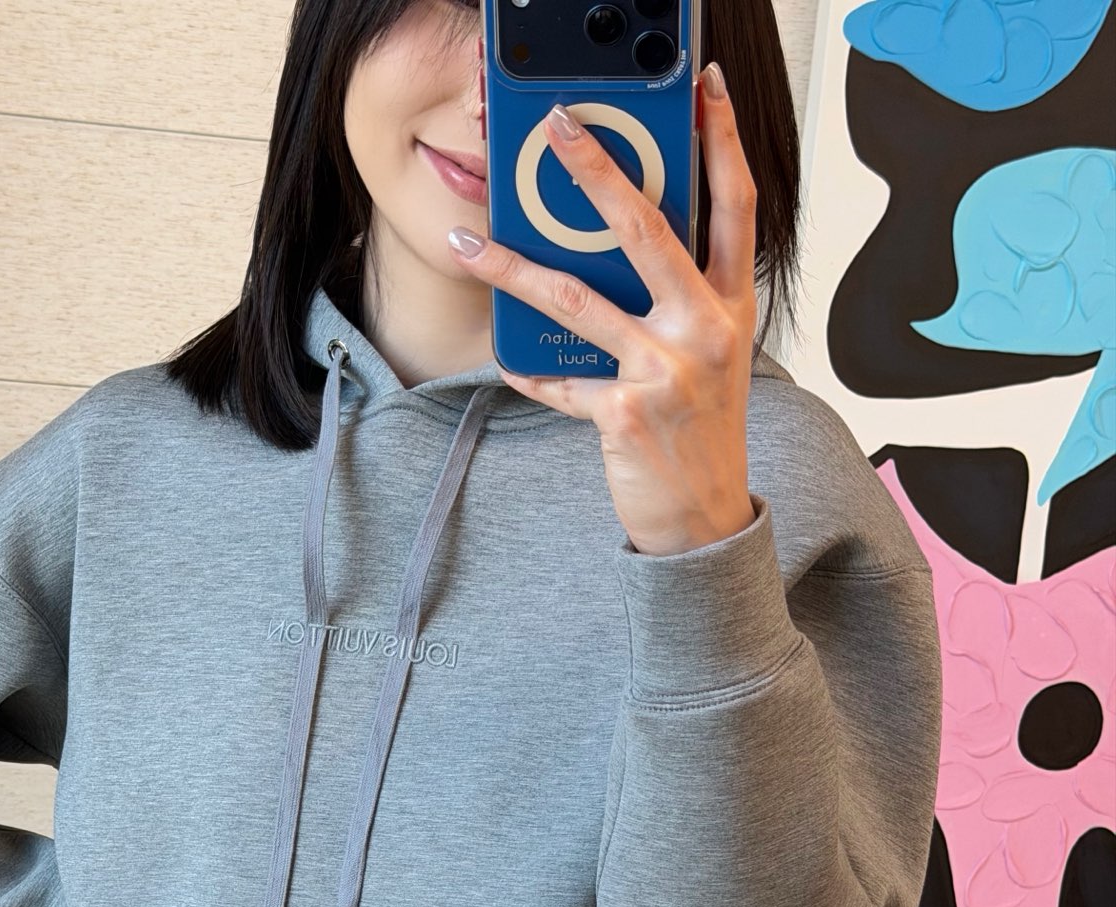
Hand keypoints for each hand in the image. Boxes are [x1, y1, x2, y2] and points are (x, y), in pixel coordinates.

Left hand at [448, 63, 757, 557]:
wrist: (703, 521)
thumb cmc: (700, 434)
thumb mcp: (711, 358)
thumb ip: (680, 302)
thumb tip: (615, 251)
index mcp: (733, 307)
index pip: (734, 206)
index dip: (722, 141)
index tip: (704, 89)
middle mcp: (704, 330)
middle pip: (645, 228)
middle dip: (596, 168)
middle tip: (557, 124)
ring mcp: (664, 370)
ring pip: (574, 299)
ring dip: (512, 267)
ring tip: (469, 244)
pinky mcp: (622, 411)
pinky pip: (558, 379)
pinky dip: (529, 371)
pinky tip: (508, 359)